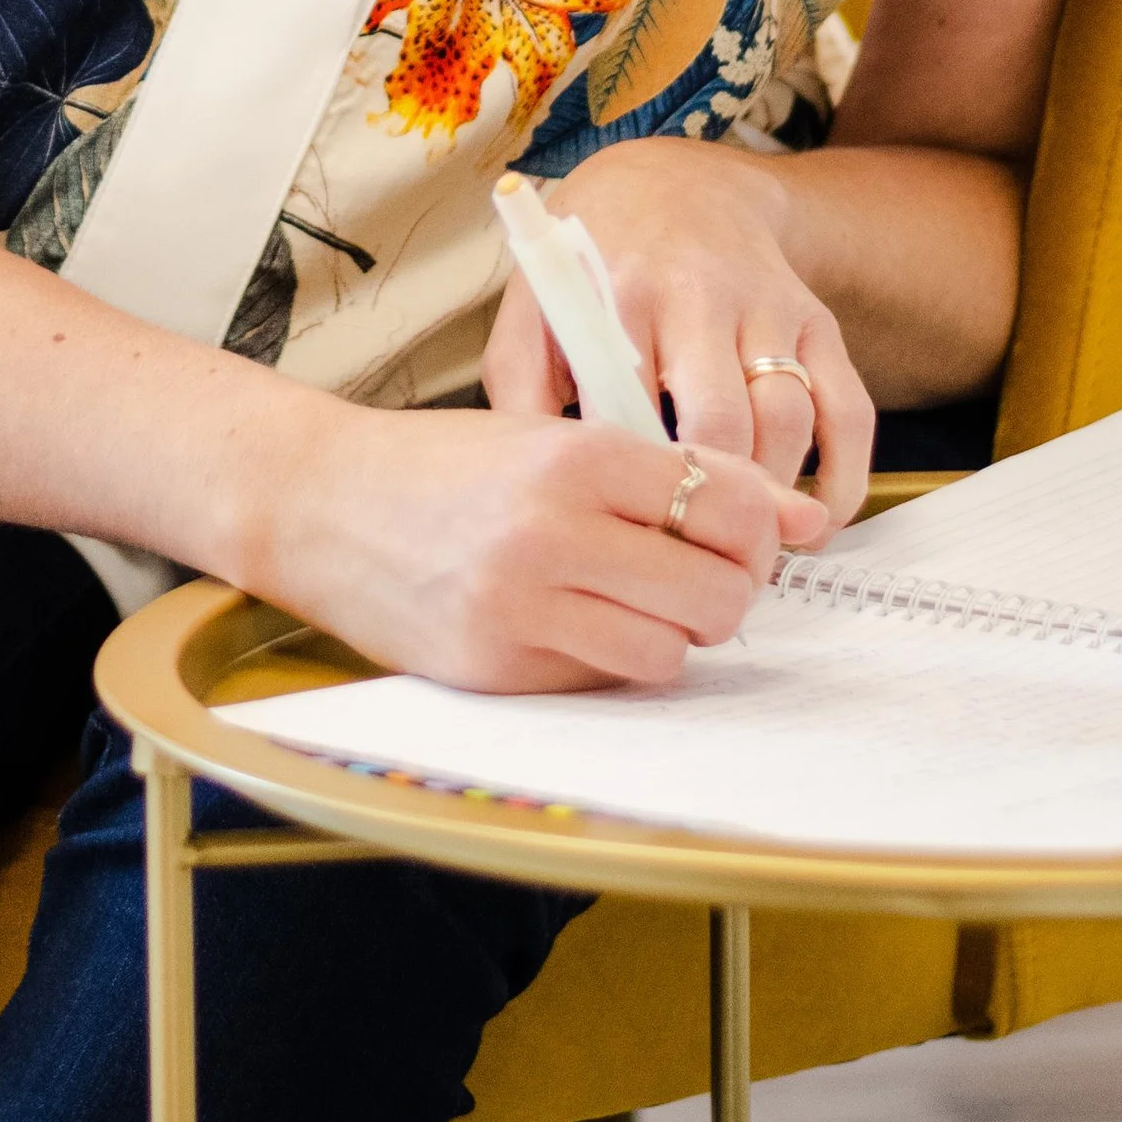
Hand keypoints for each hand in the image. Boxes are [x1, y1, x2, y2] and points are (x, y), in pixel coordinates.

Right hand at [260, 406, 826, 692]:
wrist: (315, 502)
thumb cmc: (448, 466)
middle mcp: (551, 532)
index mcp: (577, 456)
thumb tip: (806, 519)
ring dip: (671, 634)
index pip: (729, 504)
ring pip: (670, 651)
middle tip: (697, 577)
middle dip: (726, 592)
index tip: (736, 534)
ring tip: (631, 600)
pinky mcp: (494, 669)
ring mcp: (519, 608)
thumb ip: (682, 476)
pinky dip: (609, 659)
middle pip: (718, 592)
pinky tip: (571, 622)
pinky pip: (604, 681)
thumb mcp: (560, 440)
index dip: (756, 529)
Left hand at [482, 137, 873, 530]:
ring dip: (772, 502)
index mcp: (623, 297)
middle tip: (690, 566)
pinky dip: (841, 482)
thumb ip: (523, 391)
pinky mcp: (818, 322)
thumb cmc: (594, 267)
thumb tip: (535, 489)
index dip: (631, 495)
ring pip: (790, 424)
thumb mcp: (533, 309)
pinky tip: (812, 527)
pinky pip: (850, 415)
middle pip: (723, 426)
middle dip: (711, 509)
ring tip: (743, 554)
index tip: (622, 549)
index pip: (631, 417)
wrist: (676, 186)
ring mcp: (770, 310)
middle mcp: (703, 299)